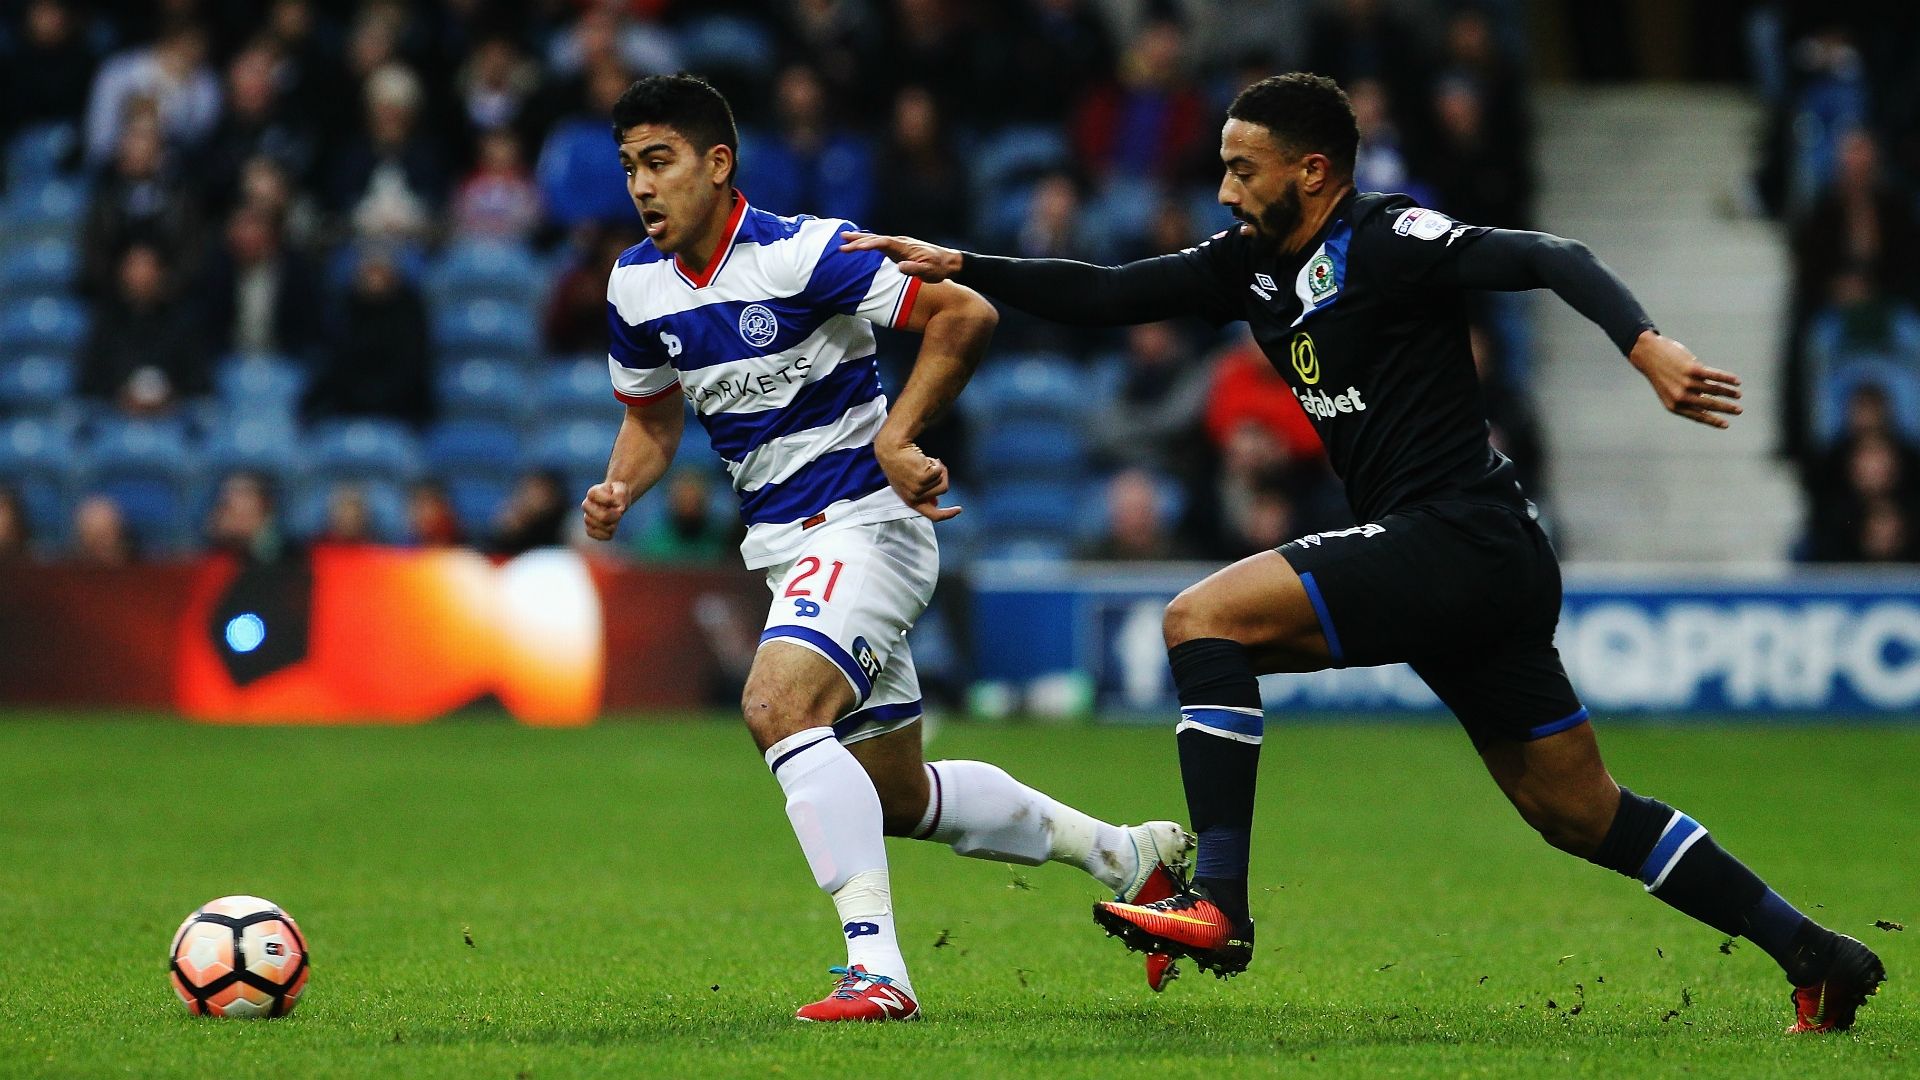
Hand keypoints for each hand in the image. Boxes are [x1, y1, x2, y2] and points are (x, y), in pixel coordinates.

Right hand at [581, 480, 629, 540]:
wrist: (616, 501)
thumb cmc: (618, 494)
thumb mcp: (622, 491)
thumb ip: (620, 497)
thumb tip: (619, 509)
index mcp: (593, 493)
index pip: (600, 499)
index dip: (611, 500)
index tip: (616, 500)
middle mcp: (586, 505)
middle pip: (603, 517)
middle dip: (615, 516)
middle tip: (620, 513)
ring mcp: (587, 518)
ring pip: (602, 527)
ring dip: (613, 524)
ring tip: (615, 519)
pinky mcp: (590, 530)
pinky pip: (600, 537)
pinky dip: (609, 533)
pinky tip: (612, 527)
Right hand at [839, 231, 963, 281]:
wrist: (949, 262)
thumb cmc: (939, 268)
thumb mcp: (929, 272)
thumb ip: (915, 269)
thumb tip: (900, 267)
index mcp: (904, 246)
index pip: (883, 242)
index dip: (869, 244)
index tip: (856, 247)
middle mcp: (900, 243)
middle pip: (875, 238)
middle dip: (858, 240)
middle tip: (841, 241)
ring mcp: (899, 245)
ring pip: (876, 240)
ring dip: (860, 240)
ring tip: (844, 238)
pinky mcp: (899, 250)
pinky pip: (880, 244)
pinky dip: (868, 243)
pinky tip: (861, 244)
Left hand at [874, 438, 960, 521]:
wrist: (891, 449)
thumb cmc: (899, 464)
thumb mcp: (909, 485)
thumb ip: (922, 495)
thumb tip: (935, 503)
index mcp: (911, 502)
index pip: (934, 515)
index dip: (948, 514)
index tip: (959, 510)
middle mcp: (915, 498)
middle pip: (944, 490)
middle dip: (943, 476)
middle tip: (932, 465)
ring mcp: (919, 489)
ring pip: (943, 480)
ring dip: (938, 468)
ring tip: (924, 462)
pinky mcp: (923, 478)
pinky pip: (940, 471)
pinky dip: (936, 463)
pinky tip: (924, 458)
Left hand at [1628, 331, 1742, 429]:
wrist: (1649, 355)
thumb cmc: (1662, 375)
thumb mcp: (1669, 393)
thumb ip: (1686, 400)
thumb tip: (1708, 406)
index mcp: (1674, 406)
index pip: (1698, 416)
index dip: (1713, 421)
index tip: (1726, 425)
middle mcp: (1681, 396)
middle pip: (1709, 404)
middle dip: (1726, 408)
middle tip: (1739, 411)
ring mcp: (1687, 383)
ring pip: (1714, 390)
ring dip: (1729, 393)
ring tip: (1739, 395)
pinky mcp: (1693, 369)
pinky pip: (1715, 375)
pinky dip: (1727, 379)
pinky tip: (1736, 381)